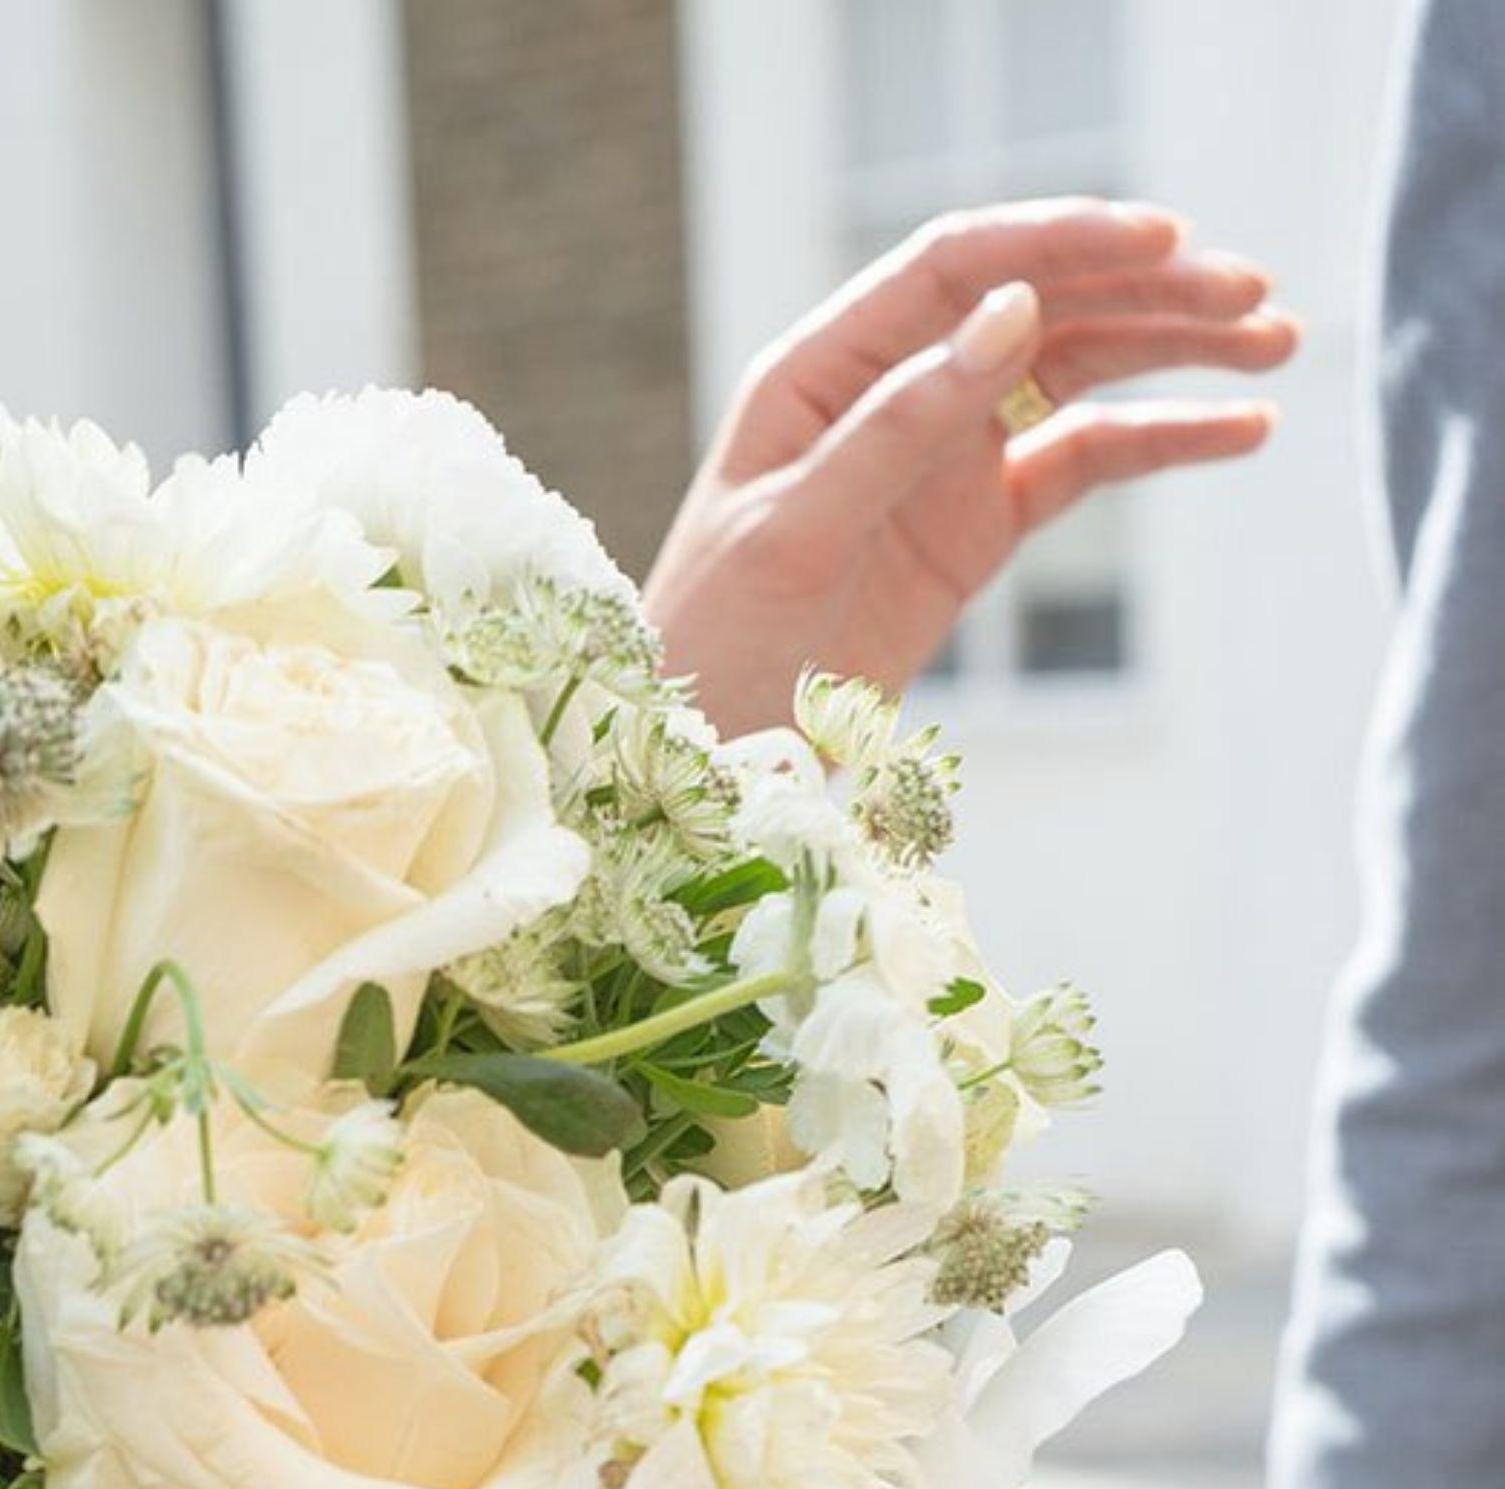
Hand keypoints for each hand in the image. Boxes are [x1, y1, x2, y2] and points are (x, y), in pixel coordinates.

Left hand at [646, 200, 1296, 738]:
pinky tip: (1241, 428)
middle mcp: (891, 392)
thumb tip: (1011, 313)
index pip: (959, 267)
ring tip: (1275, 343)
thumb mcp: (794, 530)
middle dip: (1148, 291)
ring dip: (1177, 351)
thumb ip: (898, 423)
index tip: (1162, 238)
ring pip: (1076, 371)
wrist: (702, 760)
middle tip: (1254, 296)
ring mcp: (942, 456)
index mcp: (825, 369)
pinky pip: (1083, 460)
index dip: (1061, 241)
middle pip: (1038, 305)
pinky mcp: (976, 527)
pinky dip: (1162, 439)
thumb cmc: (714, 643)